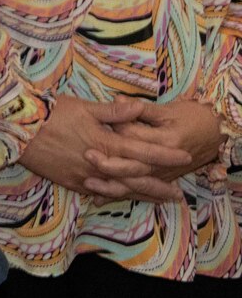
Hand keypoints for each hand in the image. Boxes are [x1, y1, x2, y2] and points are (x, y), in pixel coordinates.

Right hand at [18, 97, 191, 202]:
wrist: (16, 129)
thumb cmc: (49, 112)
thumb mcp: (83, 107)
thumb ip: (113, 112)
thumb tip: (139, 108)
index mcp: (104, 142)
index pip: (142, 150)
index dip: (165, 154)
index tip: (184, 157)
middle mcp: (98, 165)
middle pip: (136, 178)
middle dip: (158, 185)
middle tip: (177, 193)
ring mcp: (85, 177)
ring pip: (119, 189)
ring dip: (140, 195)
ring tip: (156, 199)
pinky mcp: (70, 182)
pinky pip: (98, 193)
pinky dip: (114, 196)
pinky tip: (122, 198)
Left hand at [87, 98, 223, 195]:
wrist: (211, 133)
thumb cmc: (189, 117)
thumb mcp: (166, 110)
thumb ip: (141, 108)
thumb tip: (117, 98)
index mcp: (166, 140)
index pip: (135, 138)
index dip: (115, 131)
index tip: (94, 124)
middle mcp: (164, 162)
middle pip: (133, 165)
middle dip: (110, 163)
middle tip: (87, 155)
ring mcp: (161, 174)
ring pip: (134, 184)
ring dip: (111, 186)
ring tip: (87, 183)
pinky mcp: (159, 180)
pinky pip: (137, 192)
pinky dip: (118, 195)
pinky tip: (97, 199)